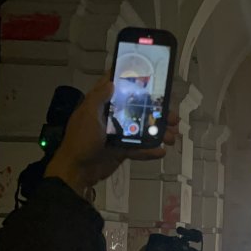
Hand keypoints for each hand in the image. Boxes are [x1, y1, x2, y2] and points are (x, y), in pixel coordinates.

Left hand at [45, 77, 178, 195]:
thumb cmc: (81, 140)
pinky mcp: (122, 150)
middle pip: (138, 110)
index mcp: (101, 106)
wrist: (77, 171)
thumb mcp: (87, 116)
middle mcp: (112, 117)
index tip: (151, 79)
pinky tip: (161, 152)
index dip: (132, 82)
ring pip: (142, 130)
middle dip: (157, 113)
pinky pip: (139, 149)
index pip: (117, 88)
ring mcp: (118, 134)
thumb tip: (111, 81)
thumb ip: (99, 98)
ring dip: (158, 133)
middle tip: (173, 117)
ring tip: (172, 137)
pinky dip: (150, 151)